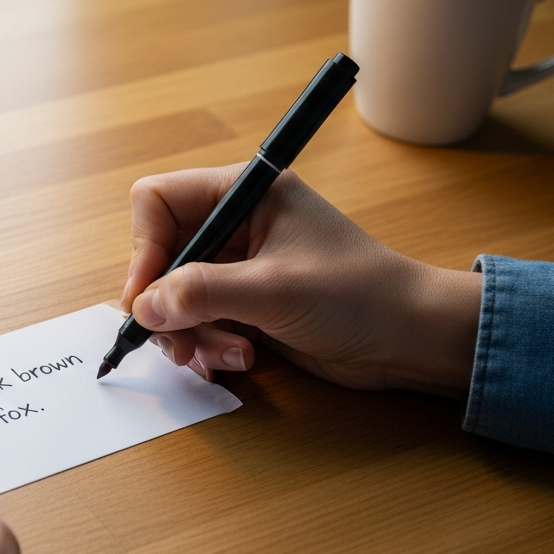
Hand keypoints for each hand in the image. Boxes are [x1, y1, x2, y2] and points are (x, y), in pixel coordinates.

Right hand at [122, 164, 481, 398]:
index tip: (146, 299)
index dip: (144, 249)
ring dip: (189, 332)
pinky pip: (199, 320)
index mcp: (244, 192)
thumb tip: (143, 307)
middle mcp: (237, 223)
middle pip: (161, 254)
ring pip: (176, 294)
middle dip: (166, 304)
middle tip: (179, 343)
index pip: (158, 202)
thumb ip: (201, 292)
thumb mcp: (273, 290)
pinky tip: (240, 360)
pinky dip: (208, 344)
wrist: (410, 339)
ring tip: (223, 357)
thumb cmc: (358, 296)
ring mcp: (240, 264)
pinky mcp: (247, 301)